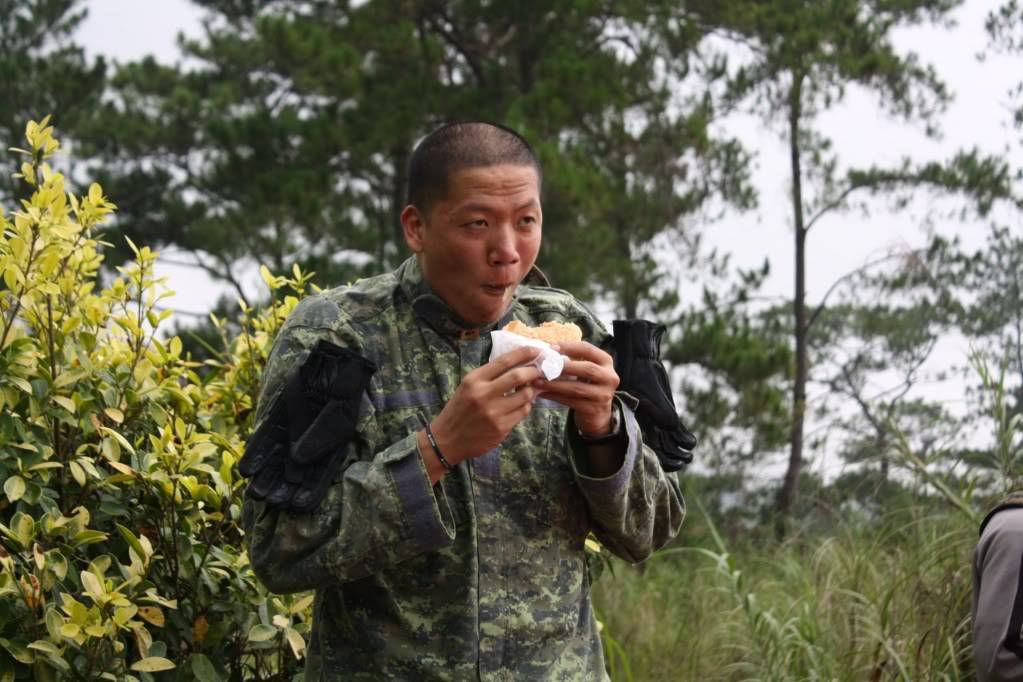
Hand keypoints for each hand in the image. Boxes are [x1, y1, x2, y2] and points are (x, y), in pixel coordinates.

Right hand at [429, 346, 543, 463]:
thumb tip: (518, 364)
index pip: (504, 361)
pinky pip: (523, 412)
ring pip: (525, 396)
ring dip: (531, 391)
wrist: (447, 439)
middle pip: (518, 376)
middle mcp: (483, 394)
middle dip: (533, 371)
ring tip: (528, 390)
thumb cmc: (459, 409)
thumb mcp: (468, 386)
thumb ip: (489, 376)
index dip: (523, 354)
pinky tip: (521, 405)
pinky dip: (526, 406)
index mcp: (474, 380)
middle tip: (538, 371)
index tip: (536, 350)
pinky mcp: (501, 428)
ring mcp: (493, 413)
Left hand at [539, 341, 618, 435]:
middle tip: (544, 365)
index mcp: (606, 362)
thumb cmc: (586, 386)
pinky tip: (542, 393)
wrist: (597, 414)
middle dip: (564, 367)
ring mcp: (603, 395)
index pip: (588, 349)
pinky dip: (554, 396)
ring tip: (537, 381)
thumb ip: (573, 360)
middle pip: (587, 369)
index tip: (551, 348)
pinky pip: (571, 401)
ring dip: (554, 384)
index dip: (569, 347)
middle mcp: (609, 377)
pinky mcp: (594, 409)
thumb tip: (547, 350)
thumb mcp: (585, 370)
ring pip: (577, 388)